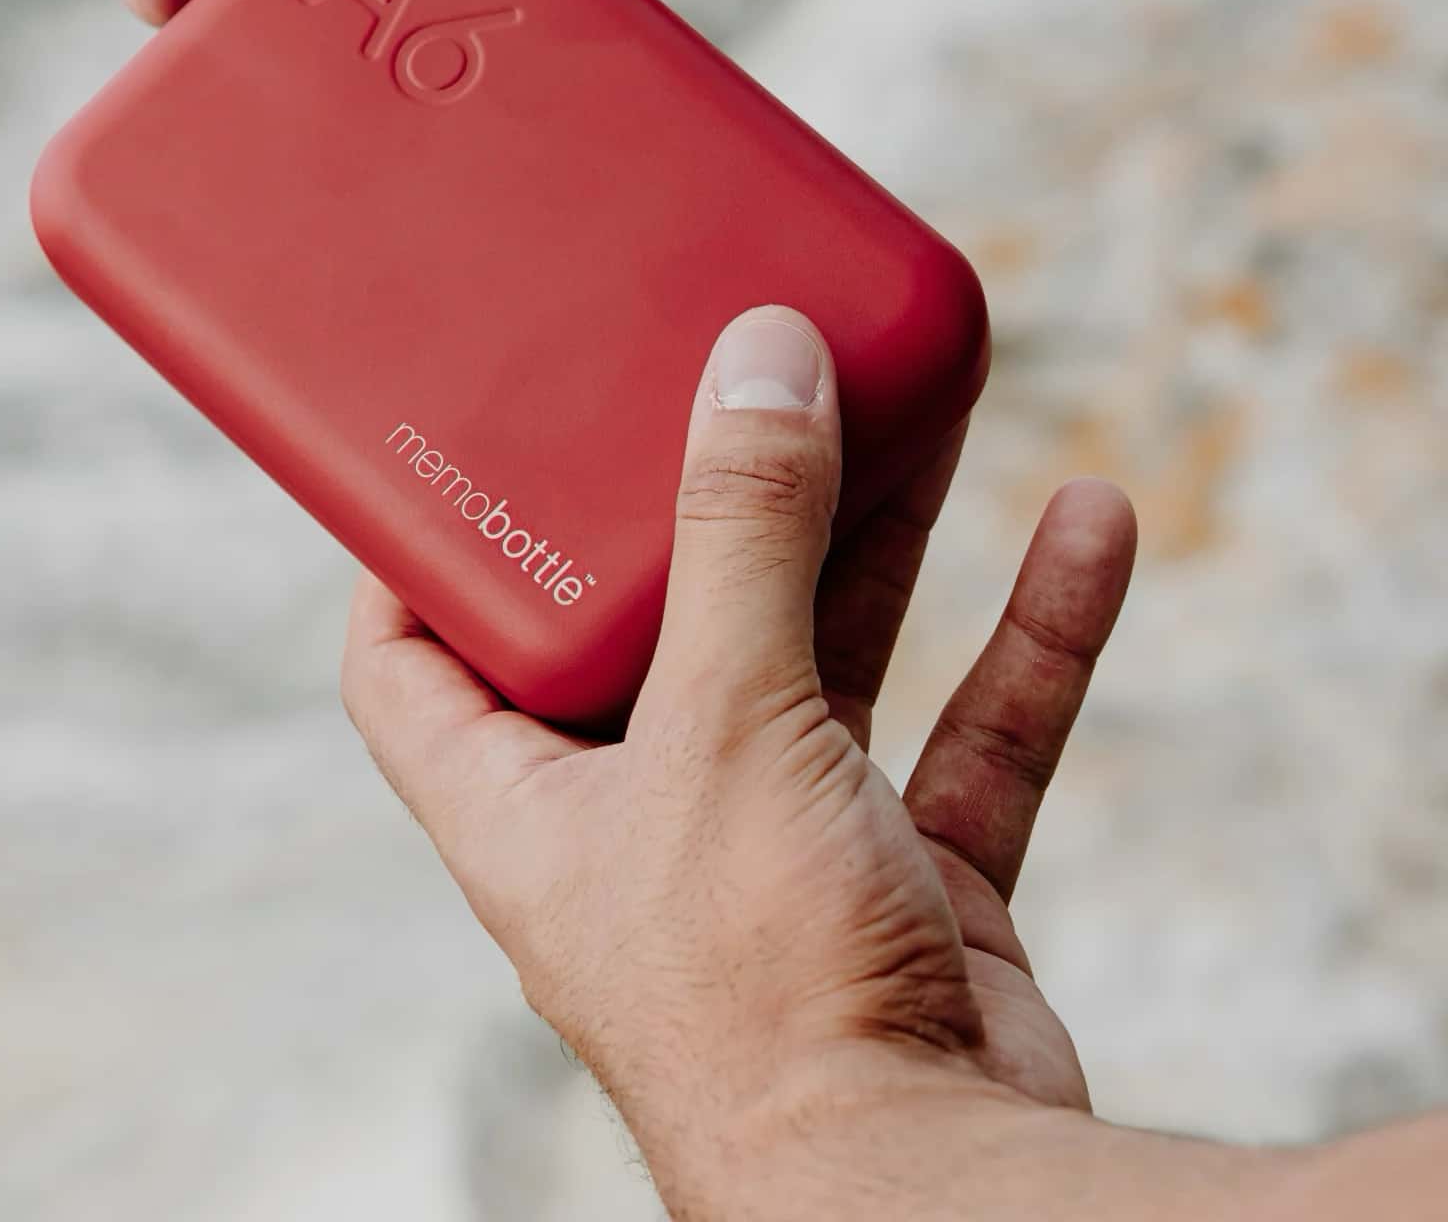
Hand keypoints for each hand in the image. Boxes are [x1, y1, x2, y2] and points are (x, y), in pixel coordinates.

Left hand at [341, 305, 1135, 1215]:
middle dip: (703, 505)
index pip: (409, 663)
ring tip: (913, 401)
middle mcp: (638, 822)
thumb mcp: (729, 722)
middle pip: (652, 624)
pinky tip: (1087, 526)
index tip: (457, 439)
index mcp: (525, 801)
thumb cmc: (765, 992)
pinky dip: (1027, 637)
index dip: (415, 556)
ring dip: (875, 537)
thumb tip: (757, 358)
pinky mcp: (904, 883)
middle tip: (727, 378)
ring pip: (822, 655)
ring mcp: (777, 851)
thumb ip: (742, 535)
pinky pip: (968, 734)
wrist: (932, 1200)